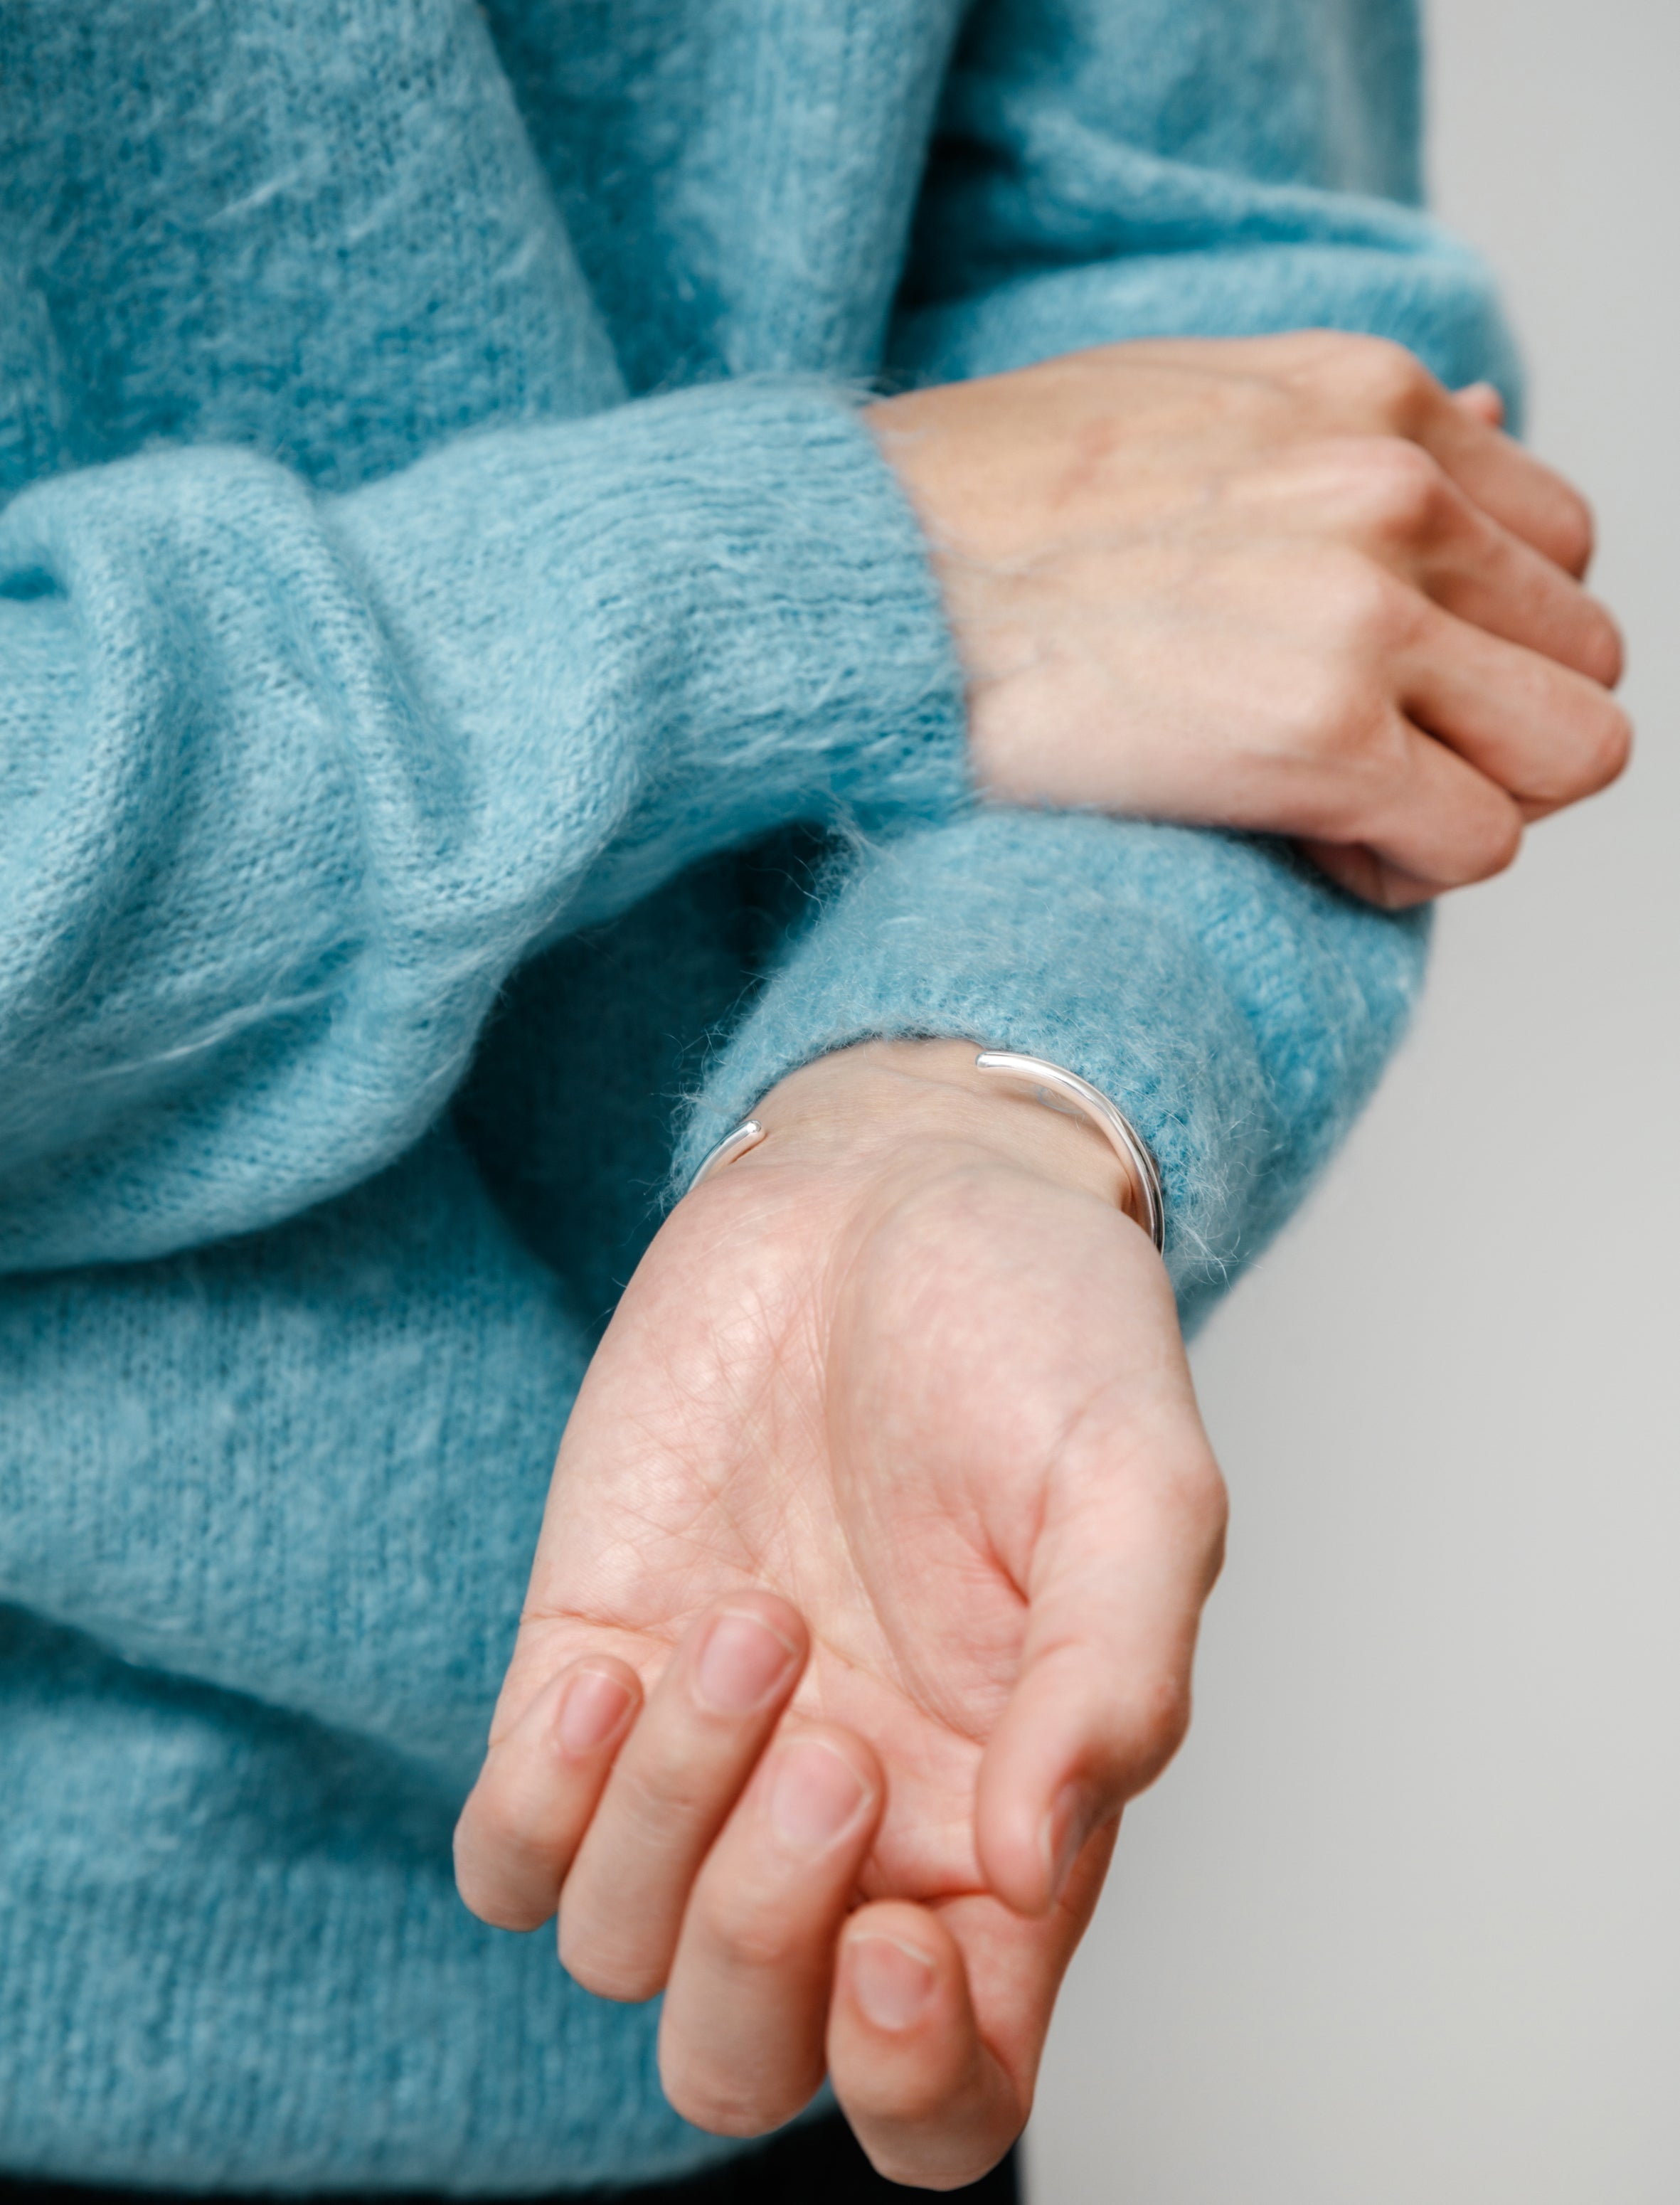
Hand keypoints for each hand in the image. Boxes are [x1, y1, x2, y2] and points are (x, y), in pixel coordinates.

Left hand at [455, 1041, 1225, 2188]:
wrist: (887, 1189)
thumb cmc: (1037, 1330)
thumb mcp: (1130, 1481)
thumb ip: (1114, 1675)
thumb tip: (1037, 1861)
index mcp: (1002, 1825)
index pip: (953, 2087)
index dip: (911, 2085)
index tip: (893, 1938)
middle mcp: (847, 1826)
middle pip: (746, 2057)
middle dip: (758, 1946)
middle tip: (820, 1748)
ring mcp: (702, 1758)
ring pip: (617, 1948)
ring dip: (665, 1808)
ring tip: (752, 1616)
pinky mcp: (591, 1665)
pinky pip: (505, 1845)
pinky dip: (538, 1788)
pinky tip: (612, 1651)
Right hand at [869, 332, 1629, 907]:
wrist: (846, 587)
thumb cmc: (968, 510)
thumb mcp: (1177, 398)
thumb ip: (1343, 421)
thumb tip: (1486, 415)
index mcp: (1371, 398)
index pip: (1556, 542)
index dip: (1488, 640)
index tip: (1388, 690)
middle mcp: (1396, 489)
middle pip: (1581, 655)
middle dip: (1495, 729)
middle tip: (1372, 768)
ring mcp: (1367, 613)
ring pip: (1567, 755)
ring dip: (1470, 802)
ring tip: (1343, 816)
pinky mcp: (1321, 737)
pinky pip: (1477, 843)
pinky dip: (1408, 871)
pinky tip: (1306, 853)